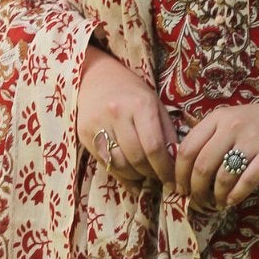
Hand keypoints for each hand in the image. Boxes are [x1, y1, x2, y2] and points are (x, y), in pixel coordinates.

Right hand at [77, 43, 177, 185]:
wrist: (96, 78)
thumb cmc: (132, 94)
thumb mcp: (155, 106)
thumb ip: (166, 134)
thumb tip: (174, 164)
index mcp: (140, 105)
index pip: (154, 147)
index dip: (164, 169)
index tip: (172, 179)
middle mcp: (117, 114)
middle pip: (136, 159)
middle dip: (150, 174)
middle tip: (158, 178)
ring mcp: (98, 124)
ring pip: (119, 164)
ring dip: (135, 177)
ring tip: (144, 176)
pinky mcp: (84, 134)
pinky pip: (105, 163)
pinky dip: (120, 175)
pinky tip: (130, 176)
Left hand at [175, 95, 258, 211]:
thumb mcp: (232, 120)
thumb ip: (211, 137)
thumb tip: (186, 169)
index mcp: (217, 118)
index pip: (187, 148)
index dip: (179, 173)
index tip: (179, 188)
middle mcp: (232, 126)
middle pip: (202, 165)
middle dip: (196, 189)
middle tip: (197, 201)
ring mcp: (252, 140)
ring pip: (223, 176)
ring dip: (216, 196)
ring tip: (217, 203)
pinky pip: (247, 181)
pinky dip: (236, 196)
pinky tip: (232, 202)